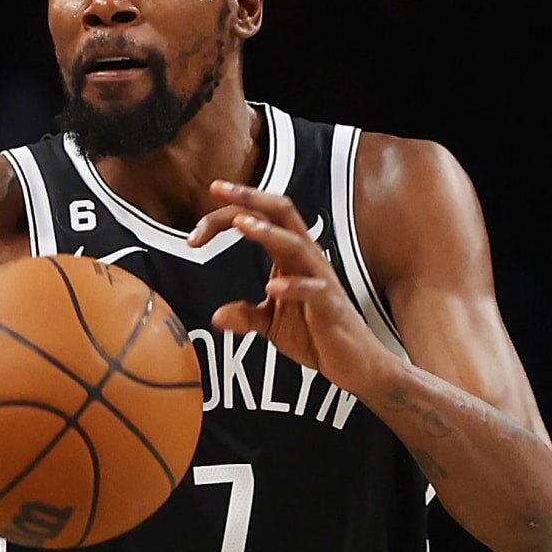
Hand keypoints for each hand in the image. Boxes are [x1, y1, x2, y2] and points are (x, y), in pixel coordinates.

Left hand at [186, 179, 386, 394]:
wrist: (352, 362)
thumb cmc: (317, 334)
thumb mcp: (271, 324)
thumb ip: (245, 315)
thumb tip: (217, 316)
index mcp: (289, 256)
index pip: (259, 219)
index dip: (228, 214)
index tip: (199, 222)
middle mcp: (305, 258)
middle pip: (281, 212)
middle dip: (249, 197)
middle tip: (218, 189)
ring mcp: (319, 279)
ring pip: (296, 243)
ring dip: (268, 232)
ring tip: (241, 224)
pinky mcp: (329, 305)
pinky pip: (314, 289)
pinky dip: (294, 287)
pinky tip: (273, 289)